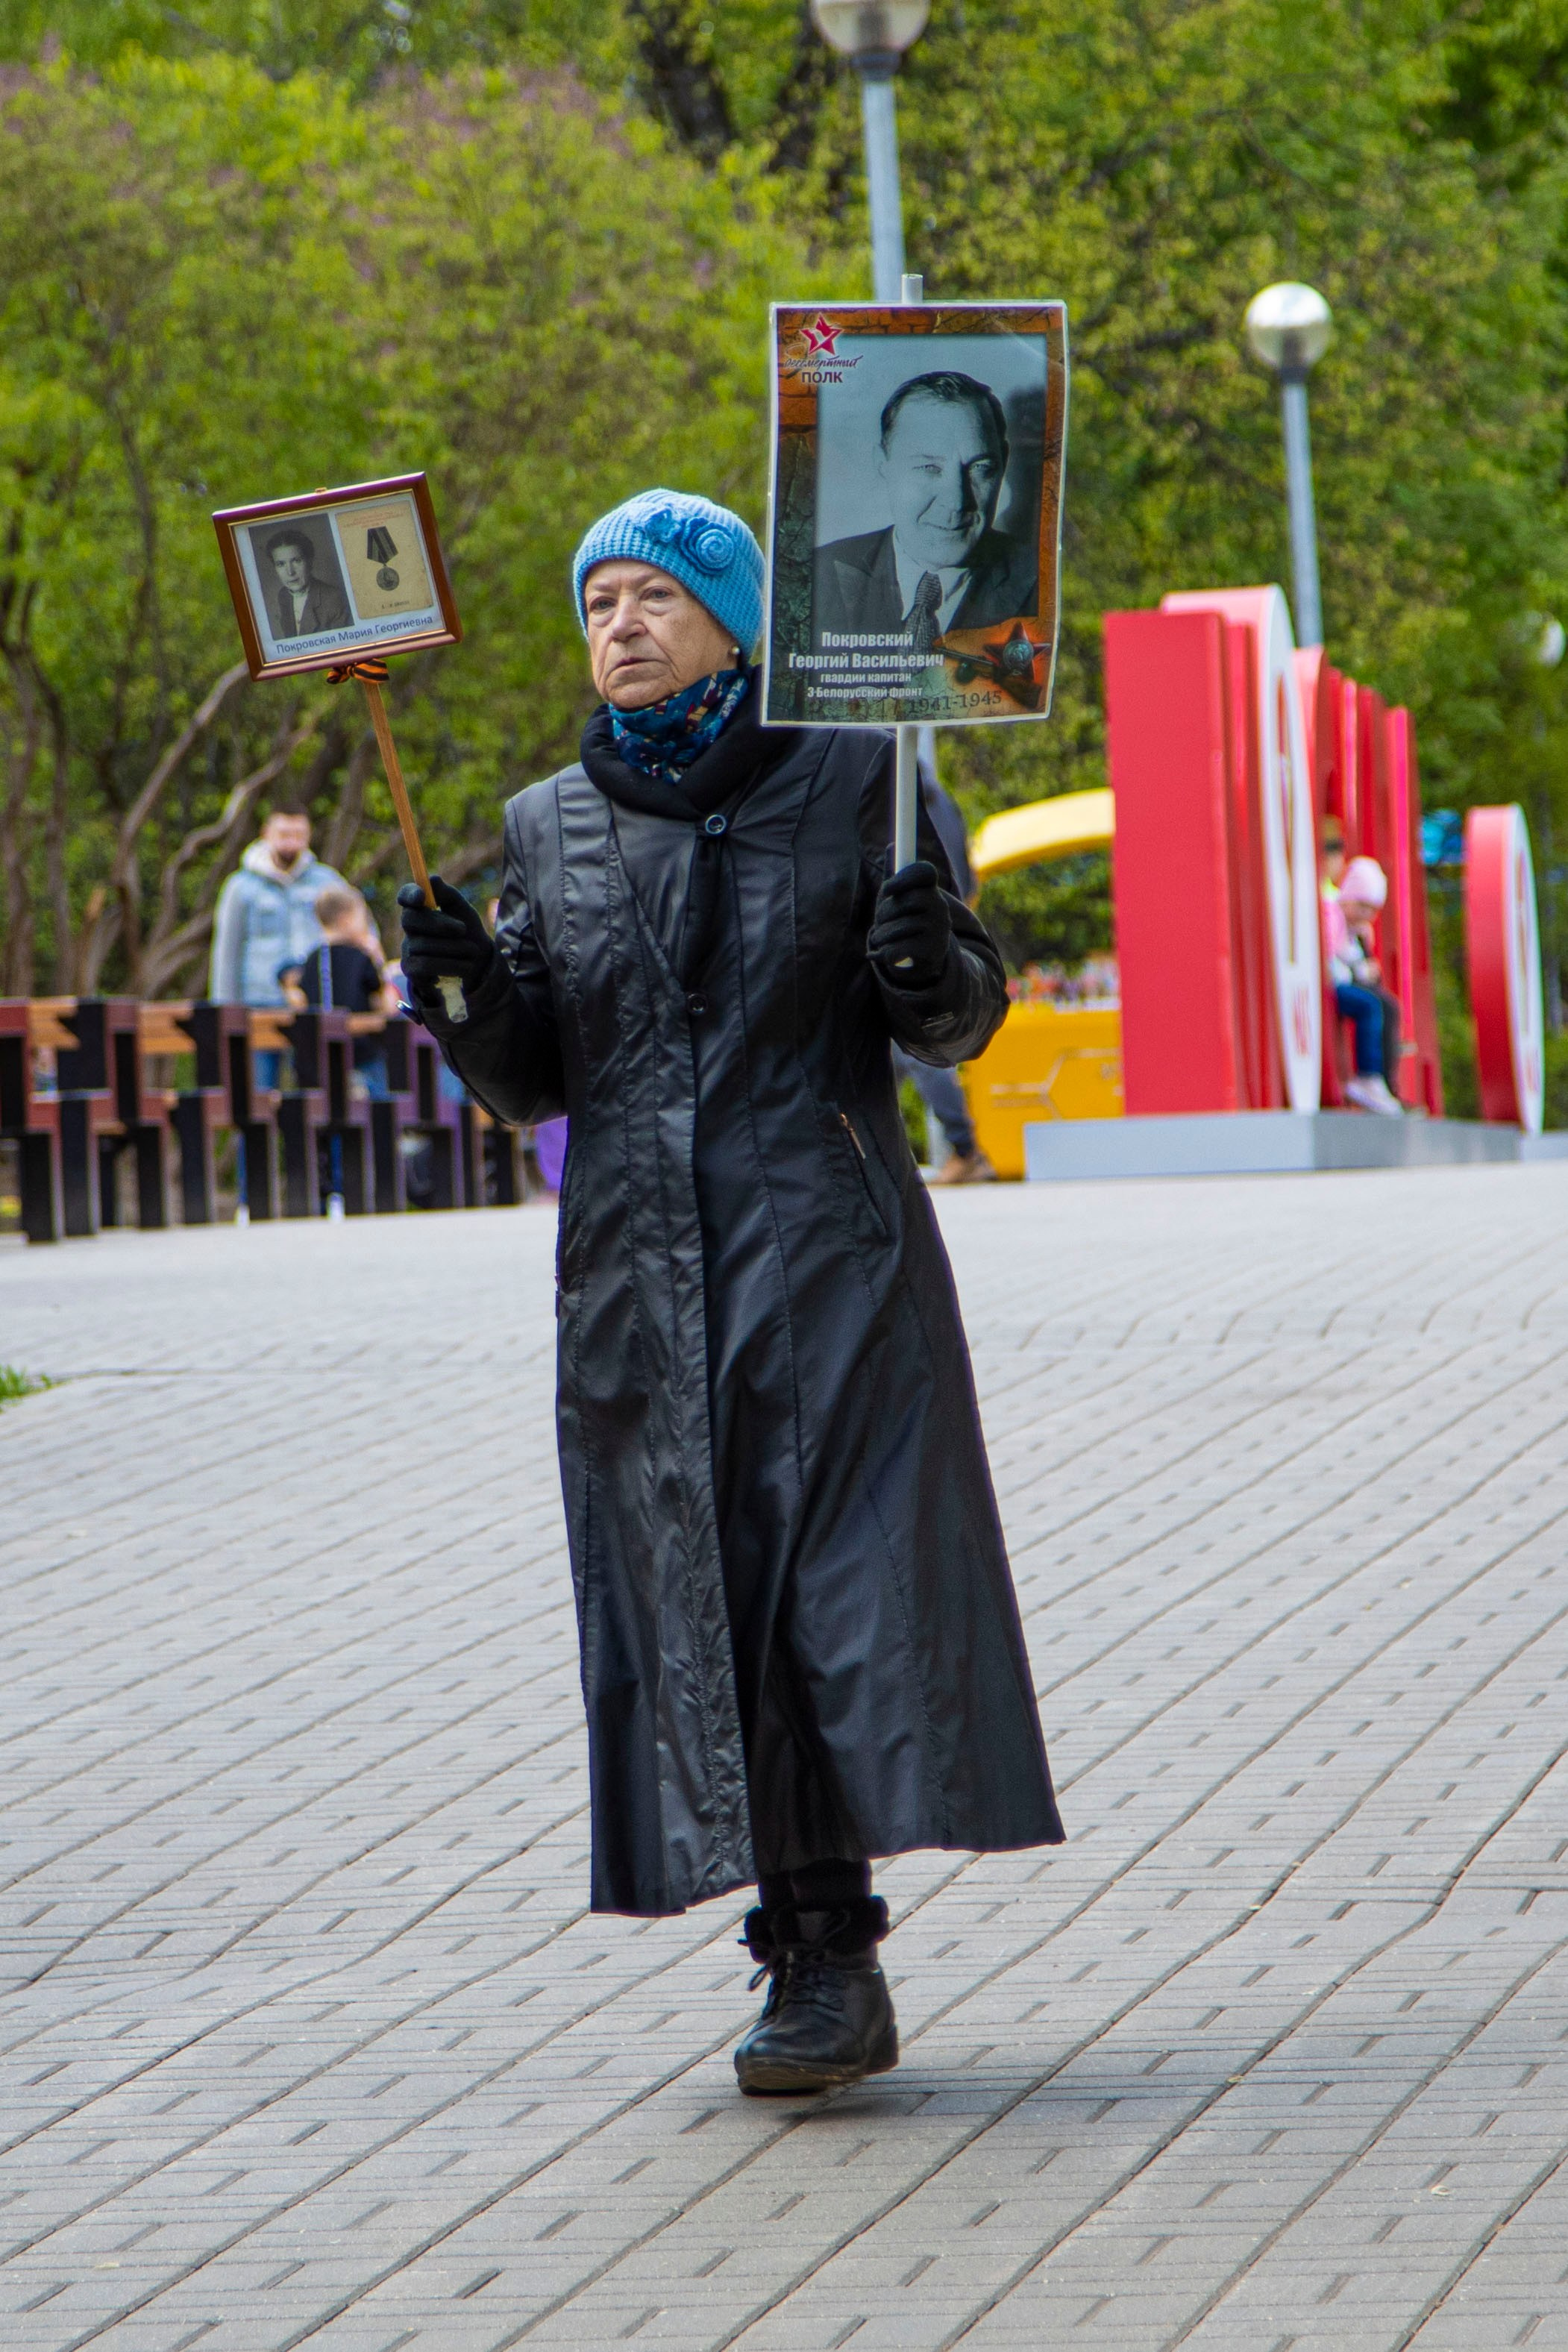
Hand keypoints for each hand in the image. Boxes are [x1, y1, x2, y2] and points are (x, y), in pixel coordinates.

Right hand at [398, 876, 497, 1008]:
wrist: (477, 964)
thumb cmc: (467, 932)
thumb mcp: (462, 909)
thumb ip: (447, 894)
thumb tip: (432, 879)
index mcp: (420, 908)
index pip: (405, 896)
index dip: (409, 894)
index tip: (421, 896)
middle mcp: (409, 928)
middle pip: (410, 919)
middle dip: (439, 924)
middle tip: (462, 929)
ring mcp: (407, 949)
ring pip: (423, 945)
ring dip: (454, 948)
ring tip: (472, 951)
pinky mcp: (412, 970)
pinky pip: (426, 965)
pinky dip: (452, 965)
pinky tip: (465, 966)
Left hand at [868, 860, 951, 988]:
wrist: (922, 960)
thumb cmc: (905, 922)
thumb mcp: (898, 899)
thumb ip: (894, 877)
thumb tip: (891, 846)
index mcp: (931, 890)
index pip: (925, 872)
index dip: (903, 877)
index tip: (887, 889)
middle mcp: (941, 907)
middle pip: (906, 901)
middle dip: (884, 912)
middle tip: (879, 920)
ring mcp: (940, 929)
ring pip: (899, 928)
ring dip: (881, 936)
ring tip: (881, 939)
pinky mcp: (934, 951)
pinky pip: (899, 949)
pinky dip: (885, 954)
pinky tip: (885, 954)